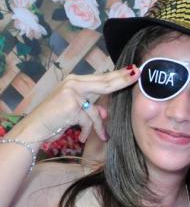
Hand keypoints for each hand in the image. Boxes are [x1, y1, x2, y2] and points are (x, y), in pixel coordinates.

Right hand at [11, 67, 138, 144]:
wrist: (35, 128)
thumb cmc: (54, 119)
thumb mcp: (75, 111)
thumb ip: (91, 109)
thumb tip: (105, 113)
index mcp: (75, 81)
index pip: (101, 78)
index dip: (118, 75)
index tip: (133, 70)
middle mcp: (73, 83)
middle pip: (104, 83)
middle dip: (122, 80)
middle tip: (137, 73)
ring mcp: (72, 92)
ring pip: (95, 110)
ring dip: (98, 126)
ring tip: (102, 135)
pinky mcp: (72, 104)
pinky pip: (88, 119)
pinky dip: (87, 130)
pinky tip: (81, 137)